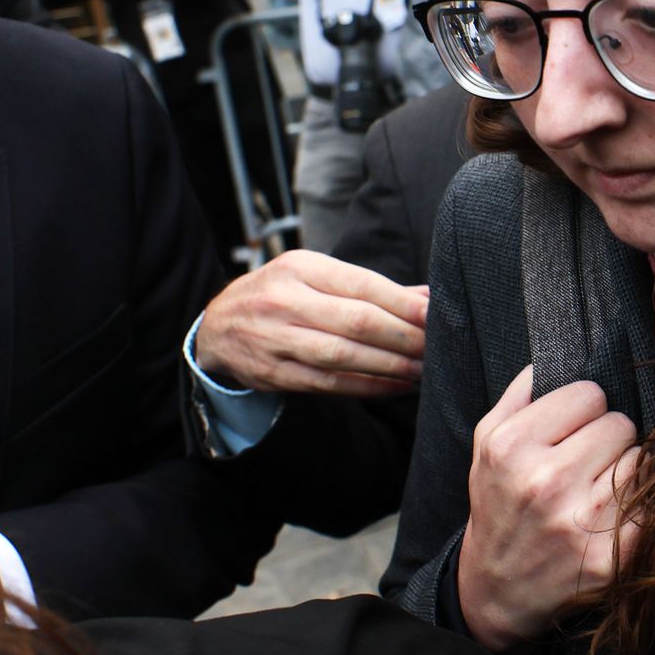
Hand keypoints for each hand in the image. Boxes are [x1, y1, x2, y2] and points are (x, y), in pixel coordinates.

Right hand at [195, 249, 427, 395]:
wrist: (217, 326)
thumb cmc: (282, 294)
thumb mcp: (316, 274)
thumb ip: (369, 286)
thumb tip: (428, 297)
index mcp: (302, 268)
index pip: (362, 284)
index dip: (404, 303)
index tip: (437, 315)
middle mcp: (285, 301)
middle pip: (357, 321)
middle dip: (404, 337)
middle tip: (438, 347)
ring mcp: (276, 339)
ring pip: (343, 356)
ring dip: (391, 366)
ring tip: (424, 370)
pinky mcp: (274, 374)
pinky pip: (329, 384)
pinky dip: (367, 387)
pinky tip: (396, 386)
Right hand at [458, 367, 640, 652]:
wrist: (496, 591)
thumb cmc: (498, 506)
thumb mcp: (486, 444)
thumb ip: (521, 392)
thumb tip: (563, 349)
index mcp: (512, 446)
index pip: (590, 393)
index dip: (584, 411)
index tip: (570, 433)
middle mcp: (546, 482)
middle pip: (621, 424)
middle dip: (607, 440)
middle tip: (584, 466)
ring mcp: (581, 522)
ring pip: (642, 460)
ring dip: (626, 471)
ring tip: (596, 491)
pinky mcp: (612, 556)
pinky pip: (654, 503)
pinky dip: (642, 506)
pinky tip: (615, 516)